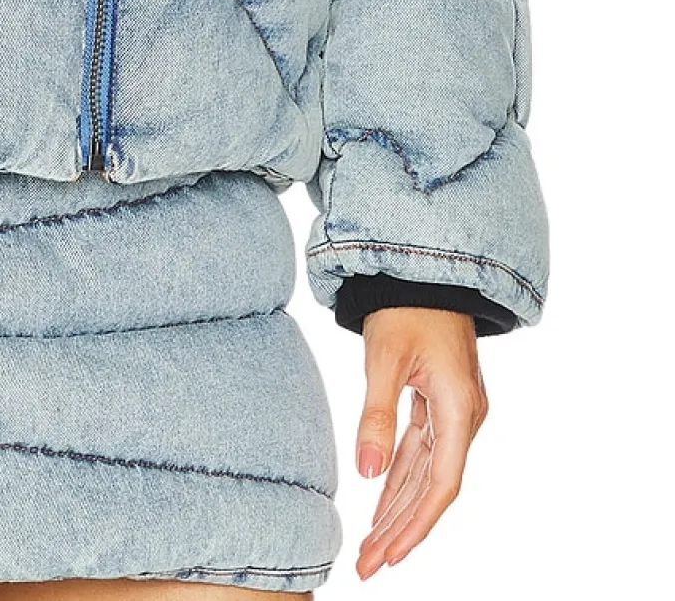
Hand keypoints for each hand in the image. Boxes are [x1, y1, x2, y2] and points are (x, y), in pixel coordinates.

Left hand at [352, 306, 488, 578]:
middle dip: (400, 529)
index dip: (415, 525)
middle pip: (432, 487)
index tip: (388, 556)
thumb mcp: (385, 357)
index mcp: (459, 409)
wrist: (425, 267)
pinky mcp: (442, 403)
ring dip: (398, 509)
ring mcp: (455, 411)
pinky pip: (421, 452)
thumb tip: (369, 474)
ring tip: (370, 548)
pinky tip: (381, 505)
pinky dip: (400, 479)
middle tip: (367, 566)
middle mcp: (465, 417)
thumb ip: (377, 415)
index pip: (441, 484)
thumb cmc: (406, 306)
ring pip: (426, 473)